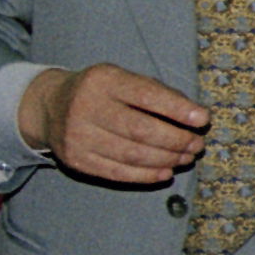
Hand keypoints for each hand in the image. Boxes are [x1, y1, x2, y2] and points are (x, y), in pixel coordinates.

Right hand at [25, 62, 209, 184]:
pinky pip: (117, 172)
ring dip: (166, 159)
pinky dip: (146, 175)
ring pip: (131, 155)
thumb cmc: (103, 92)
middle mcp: (86, 107)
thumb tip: (196, 117)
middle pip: (140, 130)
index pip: (146, 95)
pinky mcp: (75, 159)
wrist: (51, 106)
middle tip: (197, 144)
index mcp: (104, 81)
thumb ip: (158, 93)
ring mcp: (77, 136)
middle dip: (177, 140)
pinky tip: (165, 172)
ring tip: (186, 158)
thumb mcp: (125, 79)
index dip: (178, 109)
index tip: (203, 119)